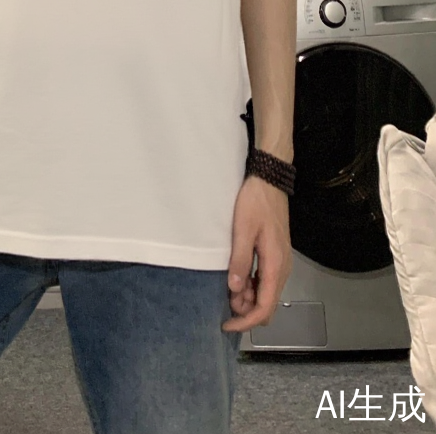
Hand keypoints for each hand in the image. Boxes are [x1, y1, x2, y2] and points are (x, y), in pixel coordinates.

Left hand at [222, 175, 292, 332]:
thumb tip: (234, 290)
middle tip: (223, 302)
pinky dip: (251, 286)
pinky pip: (265, 280)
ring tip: (227, 288)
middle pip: (267, 304)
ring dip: (248, 298)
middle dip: (246, 311)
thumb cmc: (255, 202)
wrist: (270, 181)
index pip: (265, 307)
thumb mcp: (243, 229)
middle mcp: (282, 268)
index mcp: (276, 265)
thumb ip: (240, 259)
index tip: (227, 325)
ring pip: (266, 293)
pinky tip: (237, 278)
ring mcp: (280, 262)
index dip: (246, 321)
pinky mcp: (275, 256)